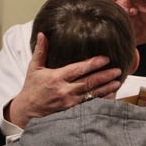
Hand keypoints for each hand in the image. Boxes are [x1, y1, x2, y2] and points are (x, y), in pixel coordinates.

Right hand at [6, 33, 122, 127]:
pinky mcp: (72, 111)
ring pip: (91, 94)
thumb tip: (43, 34)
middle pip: (88, 82)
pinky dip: (100, 101)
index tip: (105, 59)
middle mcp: (65, 90)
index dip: (93, 64)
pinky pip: (89, 105)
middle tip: (117, 70)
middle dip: (104, 76)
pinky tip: (110, 96)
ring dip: (106, 88)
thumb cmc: (32, 88)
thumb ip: (41, 51)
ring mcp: (69, 102)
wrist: (27, 110)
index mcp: (57, 77)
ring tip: (118, 82)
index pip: (78, 69)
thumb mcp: (34, 68)